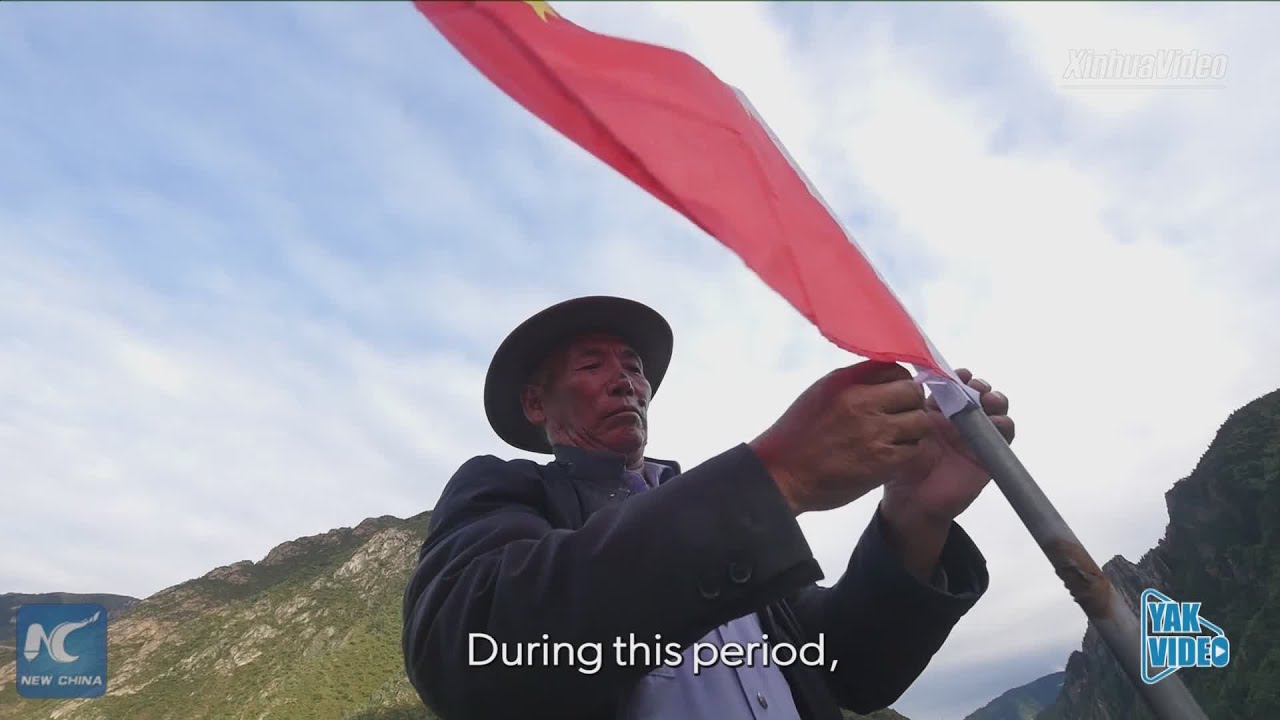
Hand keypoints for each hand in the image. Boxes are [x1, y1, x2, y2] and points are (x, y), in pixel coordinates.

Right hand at [749, 360, 930, 514]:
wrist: (781, 474)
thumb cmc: (797, 435)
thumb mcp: (821, 393)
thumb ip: (854, 383)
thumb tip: (887, 379)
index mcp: (845, 381)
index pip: (894, 367)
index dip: (899, 381)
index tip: (895, 393)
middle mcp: (862, 402)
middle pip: (912, 391)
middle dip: (911, 403)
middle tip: (900, 415)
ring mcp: (875, 432)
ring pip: (921, 421)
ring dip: (913, 429)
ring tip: (896, 437)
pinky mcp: (883, 461)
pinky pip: (915, 449)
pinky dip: (908, 451)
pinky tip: (891, 454)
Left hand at [880, 368, 1014, 526]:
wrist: (913, 503)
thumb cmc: (904, 467)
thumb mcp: (902, 438)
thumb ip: (912, 415)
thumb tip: (916, 387)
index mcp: (937, 410)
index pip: (953, 385)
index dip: (958, 377)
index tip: (959, 375)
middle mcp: (958, 420)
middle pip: (978, 393)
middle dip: (980, 386)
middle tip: (976, 388)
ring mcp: (974, 436)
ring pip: (995, 410)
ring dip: (996, 401)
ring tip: (988, 402)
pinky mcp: (988, 454)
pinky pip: (1004, 436)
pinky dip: (1004, 426)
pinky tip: (996, 423)